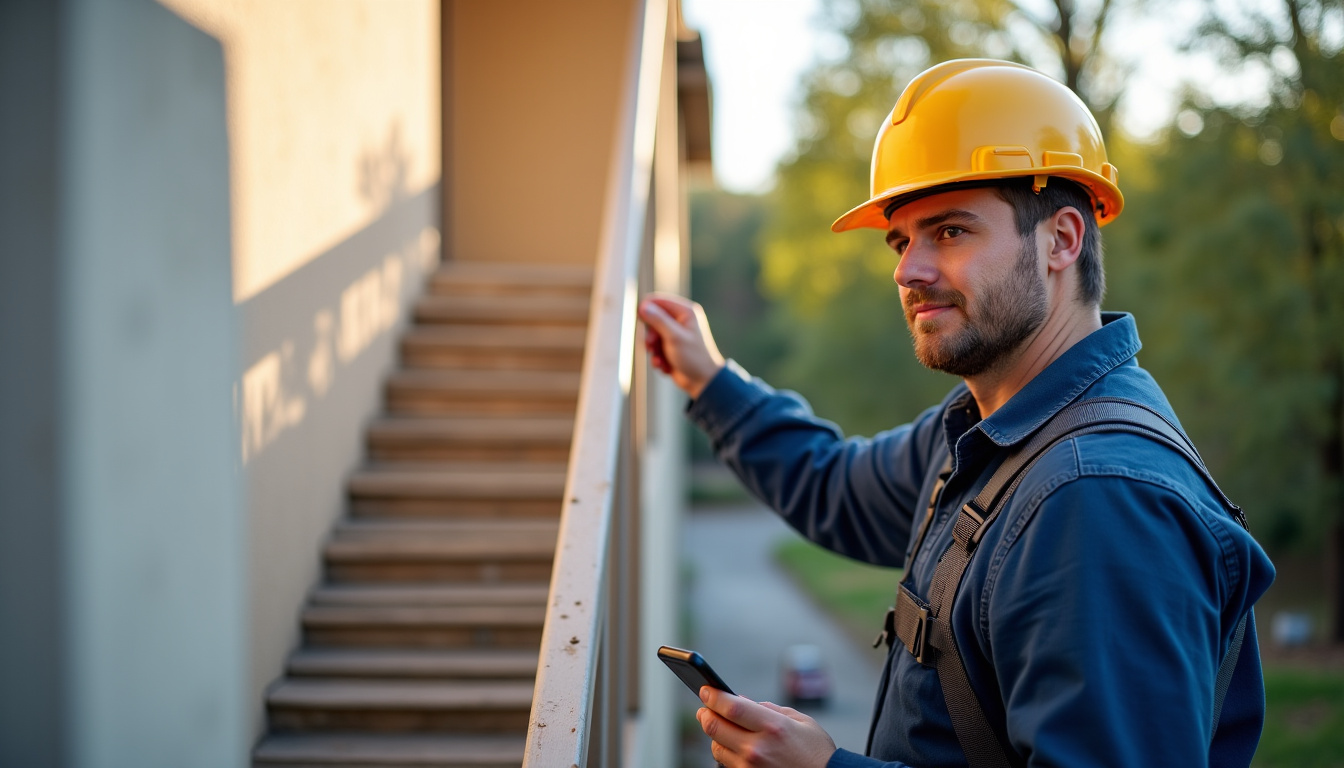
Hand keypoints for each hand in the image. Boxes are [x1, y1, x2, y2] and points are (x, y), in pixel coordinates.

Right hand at [637, 293, 725, 398]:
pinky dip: (657, 358)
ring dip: (653, 349)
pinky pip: (655, 348)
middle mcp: (680, 320)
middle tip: (651, 346)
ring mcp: (675, 334)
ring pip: (652, 335)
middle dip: (650, 335)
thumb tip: (643, 306)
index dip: (646, 309)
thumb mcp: (674, 337)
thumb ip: (658, 320)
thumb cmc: (694, 357)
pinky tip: (664, 366)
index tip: (640, 321)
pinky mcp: (671, 347)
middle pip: (652, 319)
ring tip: (659, 360)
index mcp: (685, 311)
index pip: (658, 301)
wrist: (703, 382)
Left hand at [696, 686, 836, 767]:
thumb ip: (769, 709)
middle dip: (705, 714)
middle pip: (715, 727)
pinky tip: (732, 744)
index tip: (706, 690)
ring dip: (714, 734)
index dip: (714, 697)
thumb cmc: (816, 751)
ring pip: (716, 747)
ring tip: (720, 726)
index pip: (731, 707)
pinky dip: (725, 751)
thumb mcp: (800, 721)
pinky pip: (726, 763)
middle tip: (704, 708)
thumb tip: (742, 700)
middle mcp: (758, 748)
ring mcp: (751, 767)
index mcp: (773, 727)